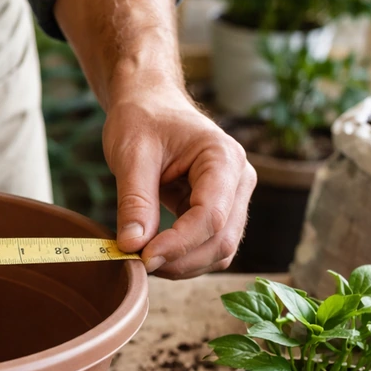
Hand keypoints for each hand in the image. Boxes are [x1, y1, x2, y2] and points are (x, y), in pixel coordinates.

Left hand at [103, 79, 254, 278]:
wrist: (149, 105)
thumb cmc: (142, 120)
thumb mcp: (131, 154)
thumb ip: (134, 201)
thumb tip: (132, 246)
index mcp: (224, 158)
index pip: (211, 215)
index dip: (178, 244)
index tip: (142, 257)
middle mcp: (239, 180)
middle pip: (222, 240)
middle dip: (180, 261)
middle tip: (137, 263)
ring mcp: (233, 198)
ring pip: (219, 251)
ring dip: (182, 265)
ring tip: (142, 258)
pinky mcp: (219, 212)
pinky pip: (208, 247)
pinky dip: (182, 258)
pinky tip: (152, 252)